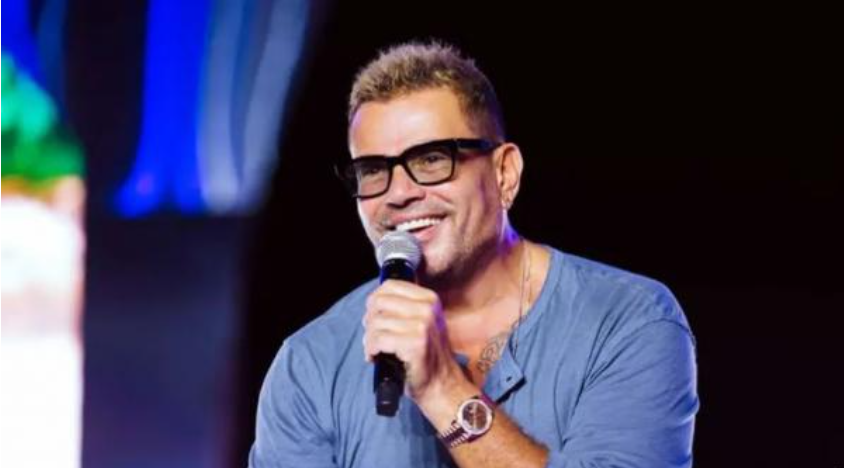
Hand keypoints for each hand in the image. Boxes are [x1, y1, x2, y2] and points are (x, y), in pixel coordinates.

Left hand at [362, 280, 463, 400]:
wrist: (441, 384)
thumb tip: (372, 301)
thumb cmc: (426, 355)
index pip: (390, 286)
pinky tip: (374, 356)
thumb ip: (402, 308)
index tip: (372, 315)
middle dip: (369, 320)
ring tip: (374, 349)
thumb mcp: (421, 322)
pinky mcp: (415, 343)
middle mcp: (428, 309)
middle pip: (379, 302)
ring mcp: (423, 325)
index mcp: (430, 299)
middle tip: (372, 335)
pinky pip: (379, 339)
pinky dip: (371, 349)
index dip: (374, 300)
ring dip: (369, 338)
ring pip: (376, 322)